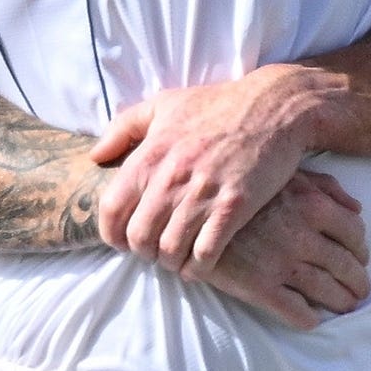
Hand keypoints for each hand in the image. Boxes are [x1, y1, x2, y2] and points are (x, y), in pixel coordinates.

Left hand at [94, 63, 344, 276]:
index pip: (112, 209)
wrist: (274, 107)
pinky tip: (200, 264)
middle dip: (142, 253)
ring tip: (176, 259)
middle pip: (139, 237)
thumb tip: (95, 156)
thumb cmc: (218, 105)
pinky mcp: (235, 205)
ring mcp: (204, 193)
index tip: (121, 241)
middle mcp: (173, 177)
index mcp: (151, 154)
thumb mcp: (165, 103)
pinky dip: (198, 267)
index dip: (111, 234)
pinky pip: (206, 252)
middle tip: (153, 252)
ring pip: (171, 249)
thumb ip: (123, 128)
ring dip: (170, 262)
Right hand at [201, 169, 369, 331]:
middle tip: (360, 290)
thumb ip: (326, 188)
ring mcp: (282, 263)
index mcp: (313, 206)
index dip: (361, 250)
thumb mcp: (288, 175)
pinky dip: (309, 319)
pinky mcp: (259, 286)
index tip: (360, 259)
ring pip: (327, 291)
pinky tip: (312, 320)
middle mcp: (303, 236)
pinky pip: (295, 311)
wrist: (191, 212)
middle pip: (347, 266)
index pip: (355, 234)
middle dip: (358, 282)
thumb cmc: (244, 189)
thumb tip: (357, 210)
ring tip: (345, 306)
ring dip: (342, 302)